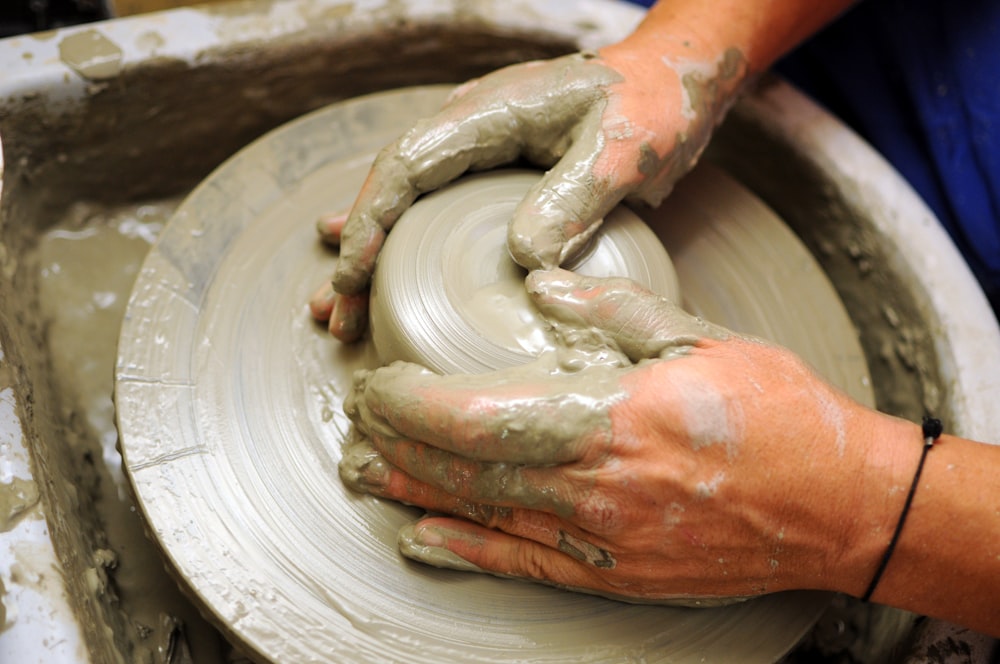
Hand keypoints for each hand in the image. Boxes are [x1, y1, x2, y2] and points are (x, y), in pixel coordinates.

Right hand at [310, 41, 748, 341]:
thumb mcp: (622, 153)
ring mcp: (479, 146)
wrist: (673, 80)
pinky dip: (401, 241)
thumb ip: (572, 200)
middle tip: (338, 313)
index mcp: (491, 111)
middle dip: (357, 251)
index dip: (372, 221)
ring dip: (369, 253)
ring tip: (339, 307)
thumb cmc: (653, 104)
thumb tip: (521, 259)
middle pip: (392, 188)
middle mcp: (472, 125)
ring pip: (405, 201)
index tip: (352, 274)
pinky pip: (434, 206)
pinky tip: (376, 268)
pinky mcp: (495, 170)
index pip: (407, 165)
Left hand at [339, 269, 919, 603]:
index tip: (378, 384)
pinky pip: (523, 564)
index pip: (478, 415)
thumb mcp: (700, 339)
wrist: (838, 506)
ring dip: (413, 493)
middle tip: (354, 421)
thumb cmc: (778, 414)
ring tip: (360, 475)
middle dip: (397, 443)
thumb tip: (543, 287)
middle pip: (465, 467)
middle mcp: (595, 484)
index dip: (412, 404)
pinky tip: (421, 540)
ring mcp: (602, 537)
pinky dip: (465, 553)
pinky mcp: (614, 572)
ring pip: (482, 516)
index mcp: (610, 416)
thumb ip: (611, 312)